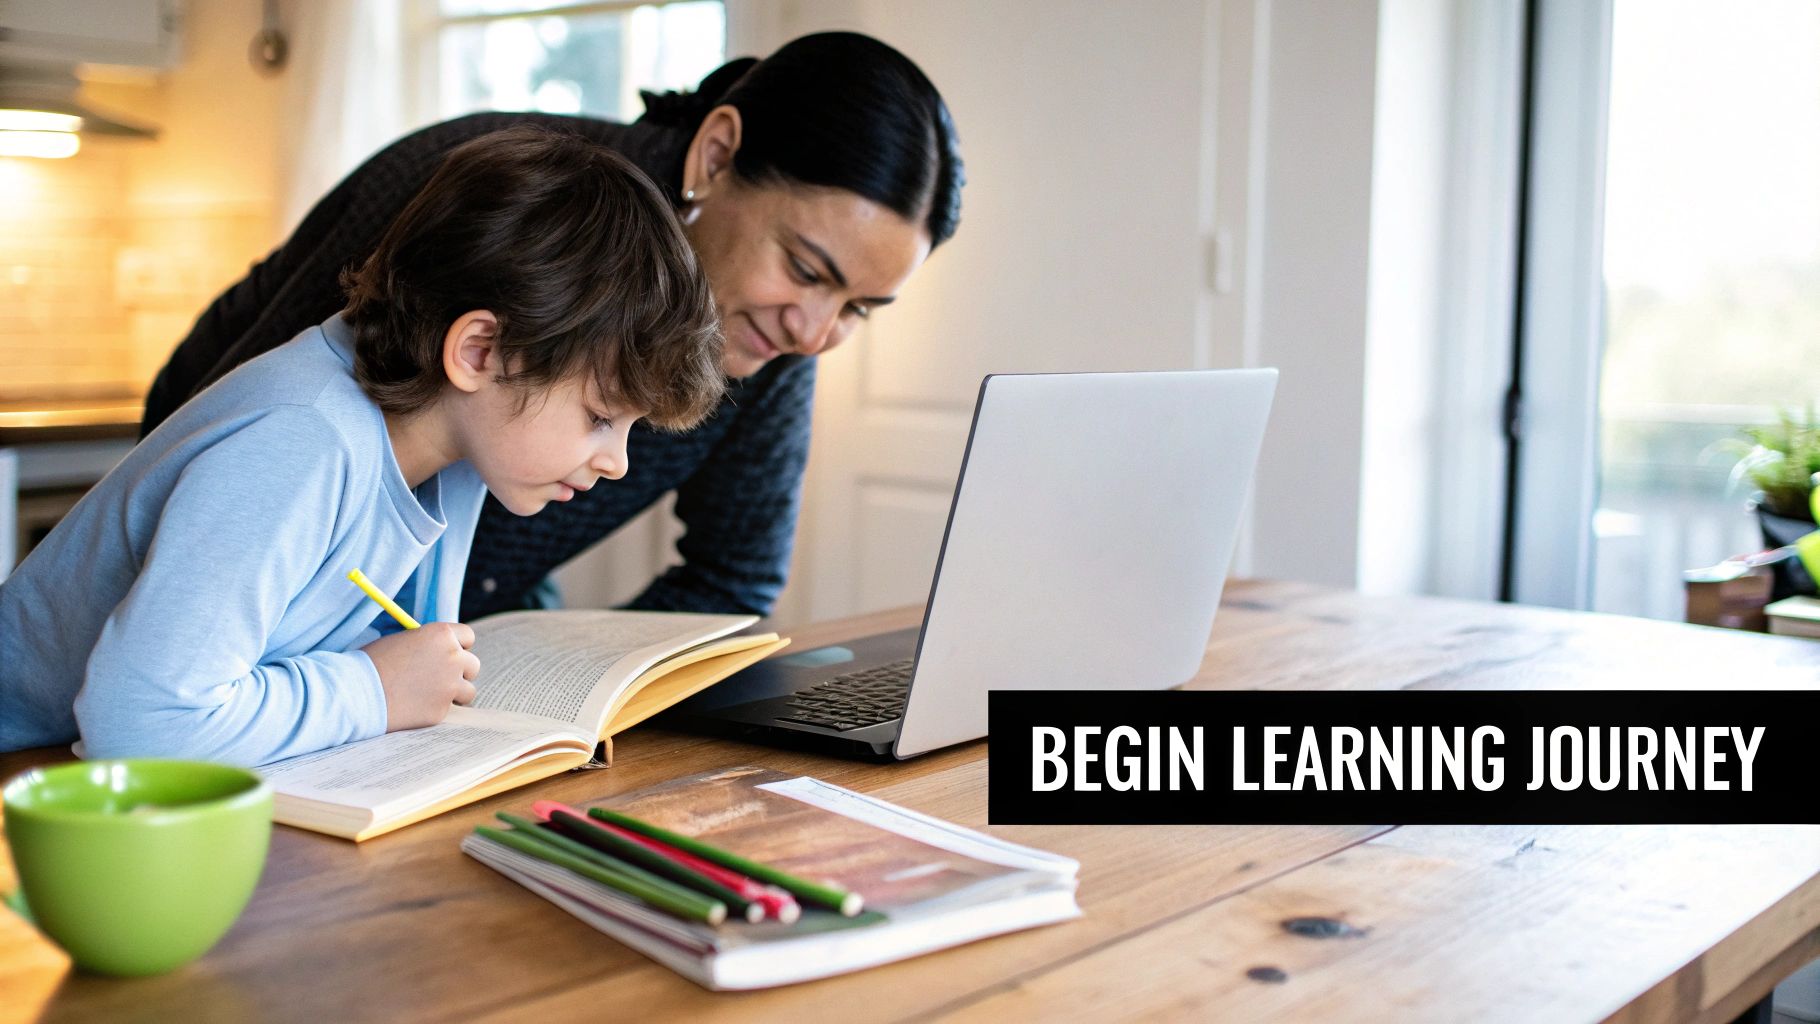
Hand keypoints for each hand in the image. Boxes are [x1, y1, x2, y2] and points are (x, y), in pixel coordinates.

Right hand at [363, 622, 480, 731]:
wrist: (356, 692)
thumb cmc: (372, 663)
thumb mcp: (402, 641)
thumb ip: (427, 645)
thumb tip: (440, 651)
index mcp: (441, 635)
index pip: (468, 636)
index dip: (459, 646)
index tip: (450, 653)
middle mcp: (453, 658)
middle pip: (473, 665)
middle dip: (460, 671)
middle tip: (441, 677)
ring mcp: (450, 686)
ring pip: (467, 690)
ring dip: (454, 693)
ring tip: (429, 694)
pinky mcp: (442, 710)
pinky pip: (448, 709)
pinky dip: (436, 708)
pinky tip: (416, 706)